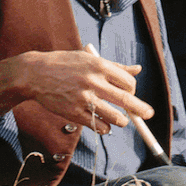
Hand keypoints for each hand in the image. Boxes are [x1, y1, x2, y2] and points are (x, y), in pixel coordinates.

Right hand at [26, 46, 154, 136]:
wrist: (36, 73)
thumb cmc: (66, 64)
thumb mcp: (90, 59)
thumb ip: (115, 66)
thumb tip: (137, 70)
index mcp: (99, 66)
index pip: (128, 81)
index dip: (132, 89)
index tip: (130, 92)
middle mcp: (93, 82)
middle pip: (126, 100)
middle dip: (141, 109)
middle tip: (149, 114)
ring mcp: (83, 99)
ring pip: (114, 117)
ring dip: (121, 120)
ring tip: (121, 120)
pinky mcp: (73, 113)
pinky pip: (98, 125)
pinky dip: (104, 127)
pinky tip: (104, 124)